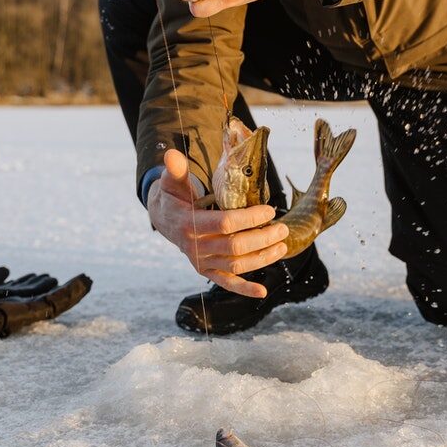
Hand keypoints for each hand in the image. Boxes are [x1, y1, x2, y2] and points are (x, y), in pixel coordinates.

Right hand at [147, 149, 288, 296]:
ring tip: (282, 246)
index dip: (249, 219)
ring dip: (262, 258)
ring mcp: (201, 262)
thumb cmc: (173, 195)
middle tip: (282, 228)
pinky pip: (226, 282)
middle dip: (262, 238)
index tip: (269, 210)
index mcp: (188, 224)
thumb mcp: (172, 181)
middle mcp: (195, 247)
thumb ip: (175, 169)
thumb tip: (170, 154)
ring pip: (236, 265)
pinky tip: (263, 292)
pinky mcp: (206, 270)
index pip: (225, 223)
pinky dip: (244, 289)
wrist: (163, 218)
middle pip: (235, 246)